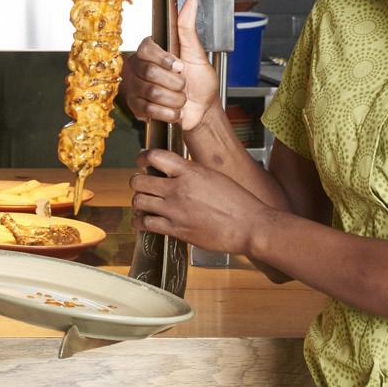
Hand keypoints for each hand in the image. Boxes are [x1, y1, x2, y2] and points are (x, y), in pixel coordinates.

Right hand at [122, 0, 218, 130]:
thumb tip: (191, 2)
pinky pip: (148, 109)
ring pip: (150, 92)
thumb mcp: (197, 54)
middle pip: (148, 72)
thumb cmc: (200, 82)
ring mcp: (135, 88)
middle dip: (174, 83)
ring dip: (173, 99)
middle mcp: (139, 67)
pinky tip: (173, 110)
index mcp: (151, 52)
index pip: (146, 48)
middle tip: (183, 85)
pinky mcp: (136, 107)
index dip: (164, 60)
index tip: (180, 67)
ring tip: (179, 98)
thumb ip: (188, 29)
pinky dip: (168, 113)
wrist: (202, 110)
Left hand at [130, 148, 267, 254]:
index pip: (154, 156)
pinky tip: (142, 221)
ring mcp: (175, 210)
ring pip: (138, 202)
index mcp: (189, 172)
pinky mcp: (176, 230)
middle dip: (138, 182)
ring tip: (143, 203)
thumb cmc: (238, 201)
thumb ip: (191, 173)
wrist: (250, 226)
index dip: (143, 157)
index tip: (141, 161)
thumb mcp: (214, 176)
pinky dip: (140, 222)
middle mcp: (178, 189)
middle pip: (139, 181)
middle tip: (142, 185)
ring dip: (138, 202)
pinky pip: (146, 224)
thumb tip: (176, 171)